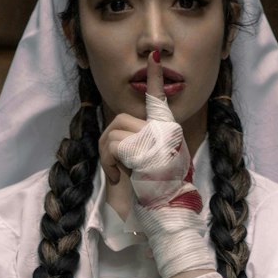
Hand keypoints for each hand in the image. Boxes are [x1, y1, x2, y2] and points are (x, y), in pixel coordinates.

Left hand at [115, 52, 197, 211]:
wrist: (167, 219)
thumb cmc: (155, 201)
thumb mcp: (147, 169)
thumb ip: (138, 148)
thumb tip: (118, 137)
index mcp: (169, 136)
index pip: (159, 102)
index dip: (155, 79)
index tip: (154, 57)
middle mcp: (167, 133)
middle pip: (122, 121)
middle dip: (109, 145)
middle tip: (116, 170)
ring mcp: (159, 140)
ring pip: (114, 131)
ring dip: (108, 156)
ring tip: (120, 176)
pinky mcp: (148, 149)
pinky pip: (113, 144)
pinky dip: (109, 162)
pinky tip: (121, 177)